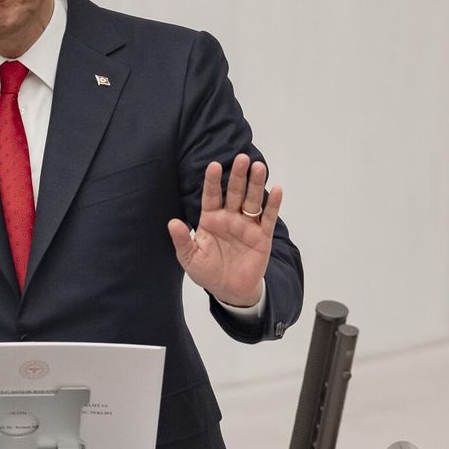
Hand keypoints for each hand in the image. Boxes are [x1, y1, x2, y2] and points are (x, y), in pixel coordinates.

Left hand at [167, 153, 283, 307]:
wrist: (229, 290)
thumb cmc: (208, 271)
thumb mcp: (190, 258)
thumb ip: (182, 240)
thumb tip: (172, 222)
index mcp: (211, 219)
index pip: (211, 195)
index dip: (212, 181)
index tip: (213, 165)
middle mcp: (230, 217)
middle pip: (234, 192)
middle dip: (237, 175)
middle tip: (241, 157)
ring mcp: (247, 226)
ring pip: (252, 201)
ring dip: (255, 184)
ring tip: (258, 167)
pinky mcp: (262, 237)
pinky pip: (268, 218)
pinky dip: (273, 205)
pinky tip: (276, 190)